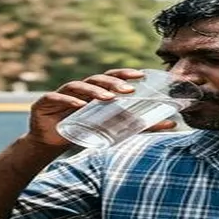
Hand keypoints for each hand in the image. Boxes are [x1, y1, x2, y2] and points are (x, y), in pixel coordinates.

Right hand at [25, 69, 176, 146]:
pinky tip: (78, 105)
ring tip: (108, 98)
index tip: (141, 75)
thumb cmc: (83, 131)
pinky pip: (57, 97)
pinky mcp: (45, 103)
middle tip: (128, 89)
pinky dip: (68, 100)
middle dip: (112, 82)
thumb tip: (173, 124)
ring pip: (78, 85)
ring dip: (94, 90)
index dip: (124, 74)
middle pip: (97, 79)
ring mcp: (62, 94)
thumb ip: (140, 126)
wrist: (49, 143)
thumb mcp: (114, 129)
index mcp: (95, 92)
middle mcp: (80, 89)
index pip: (111, 78)